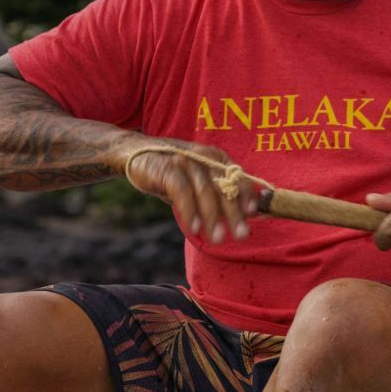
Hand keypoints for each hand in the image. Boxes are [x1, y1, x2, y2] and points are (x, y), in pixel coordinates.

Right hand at [123, 137, 258, 243]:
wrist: (137, 153)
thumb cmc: (174, 174)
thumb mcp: (198, 181)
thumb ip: (217, 195)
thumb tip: (243, 218)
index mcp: (217, 158)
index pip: (238, 176)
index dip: (247, 194)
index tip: (253, 214)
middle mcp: (205, 157)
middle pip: (224, 186)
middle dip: (234, 213)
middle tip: (241, 235)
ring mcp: (186, 161)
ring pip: (204, 191)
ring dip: (212, 217)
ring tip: (217, 238)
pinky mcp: (167, 169)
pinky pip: (182, 191)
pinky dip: (189, 211)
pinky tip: (193, 228)